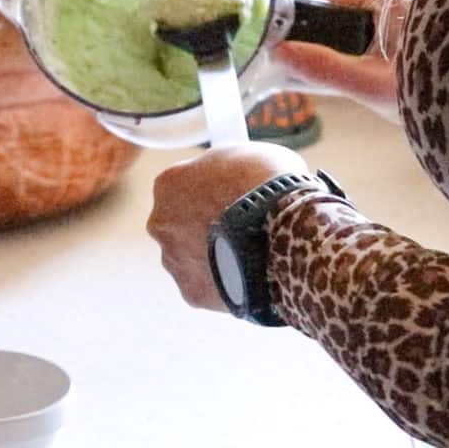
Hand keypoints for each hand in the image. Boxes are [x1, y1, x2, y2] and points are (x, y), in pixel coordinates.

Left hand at [146, 142, 309, 311]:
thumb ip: (221, 166)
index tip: (228, 195)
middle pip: (180, 223)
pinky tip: (249, 274)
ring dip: (213, 255)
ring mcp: (174, 260)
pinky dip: (225, 281)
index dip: (209, 190)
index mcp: (168, 183)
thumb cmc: (269, 186)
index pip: (182, 185)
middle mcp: (160, 222)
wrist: (288, 234)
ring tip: (250, 253)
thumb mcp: (244, 155)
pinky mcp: (192, 293)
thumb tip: (224, 173)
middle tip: (239, 226)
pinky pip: (208, 285)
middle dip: (205, 225)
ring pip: (190, 257)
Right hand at [276, 0, 413, 123]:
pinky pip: (373, 27)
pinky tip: (363, 70)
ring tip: (348, 73)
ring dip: (345, 43)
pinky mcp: (413, 22)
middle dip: (328, 33)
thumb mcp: (369, 84)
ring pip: (358, 18)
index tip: (294, 40)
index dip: (312, 15)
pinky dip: (362, 47)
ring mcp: (411, 5)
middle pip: (346, 5)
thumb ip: (324, 69)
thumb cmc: (432, 95)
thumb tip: (281, 52)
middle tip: (317, 65)